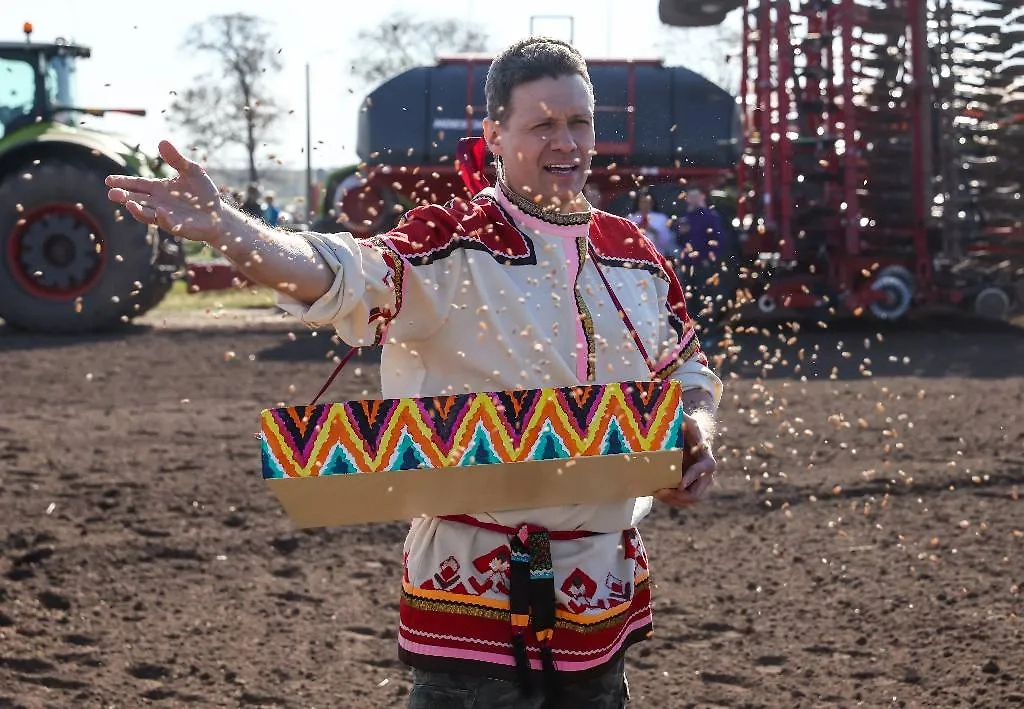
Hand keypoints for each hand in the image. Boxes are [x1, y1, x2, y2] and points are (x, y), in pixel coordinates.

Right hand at [106, 140, 224, 243]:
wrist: (218, 215)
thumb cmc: (203, 193)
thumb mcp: (192, 171)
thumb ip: (177, 159)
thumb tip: (162, 141)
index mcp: (158, 189)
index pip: (137, 185)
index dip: (123, 182)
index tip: (109, 180)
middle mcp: (158, 203)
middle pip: (137, 200)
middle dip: (124, 197)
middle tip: (112, 194)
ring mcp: (166, 216)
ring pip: (147, 213)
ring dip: (138, 210)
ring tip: (129, 204)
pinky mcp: (178, 226)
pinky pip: (168, 223)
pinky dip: (164, 217)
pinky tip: (161, 211)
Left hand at [654, 417, 716, 507]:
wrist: (690, 437)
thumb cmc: (688, 428)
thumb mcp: (687, 421)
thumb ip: (683, 419)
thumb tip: (672, 413)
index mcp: (706, 460)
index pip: (702, 471)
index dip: (691, 478)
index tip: (680, 484)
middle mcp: (704, 476)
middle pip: (695, 494)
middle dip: (678, 496)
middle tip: (660, 491)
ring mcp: (695, 484)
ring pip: (687, 500)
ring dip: (671, 499)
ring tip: (655, 492)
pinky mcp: (686, 488)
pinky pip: (679, 500)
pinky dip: (668, 499)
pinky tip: (654, 491)